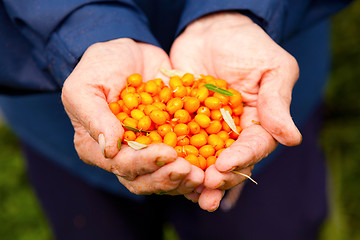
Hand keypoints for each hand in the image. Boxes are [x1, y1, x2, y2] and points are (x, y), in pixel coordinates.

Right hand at [61, 38, 203, 195]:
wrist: (128, 54)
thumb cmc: (98, 68)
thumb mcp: (85, 88)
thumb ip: (94, 117)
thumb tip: (109, 149)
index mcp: (97, 149)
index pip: (121, 165)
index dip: (145, 164)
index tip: (167, 155)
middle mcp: (122, 156)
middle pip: (144, 179)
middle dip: (168, 177)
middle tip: (191, 172)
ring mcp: (147, 150)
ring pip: (165, 175)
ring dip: (185, 178)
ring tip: (204, 174)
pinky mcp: (168, 141)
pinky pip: (183, 158)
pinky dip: (197, 163)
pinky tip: (213, 164)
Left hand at [170, 12, 301, 210]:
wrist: (212, 30)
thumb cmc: (248, 45)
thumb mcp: (272, 69)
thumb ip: (277, 103)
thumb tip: (292, 139)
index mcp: (258, 123)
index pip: (253, 147)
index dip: (241, 159)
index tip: (225, 166)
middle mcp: (232, 132)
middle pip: (228, 162)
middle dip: (218, 178)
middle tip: (205, 192)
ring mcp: (206, 129)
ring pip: (203, 159)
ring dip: (195, 178)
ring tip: (186, 193)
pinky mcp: (183, 121)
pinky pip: (179, 143)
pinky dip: (174, 157)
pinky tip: (165, 169)